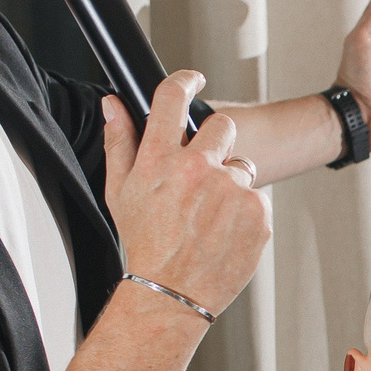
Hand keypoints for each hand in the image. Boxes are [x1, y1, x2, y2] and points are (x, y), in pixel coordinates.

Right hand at [103, 72, 270, 320]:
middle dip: (214, 143)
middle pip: (221, 126)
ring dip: (230, 182)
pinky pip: (257, 196)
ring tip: (210, 214)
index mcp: (160, 158)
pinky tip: (225, 229)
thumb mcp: (119, 192)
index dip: (185, 80)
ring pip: (242, 165)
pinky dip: (245, 210)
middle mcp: (198, 168)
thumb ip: (119, 143)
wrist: (172, 292)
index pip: (173, 98)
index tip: (193, 78)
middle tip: (202, 172)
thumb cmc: (145, 245)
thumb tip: (113, 105)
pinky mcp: (258, 211)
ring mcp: (231, 189)